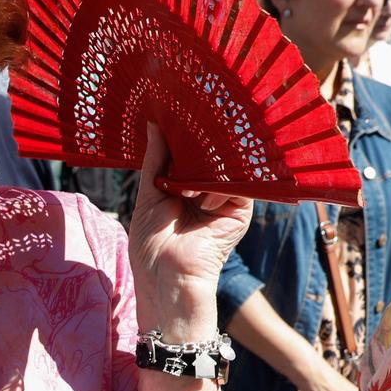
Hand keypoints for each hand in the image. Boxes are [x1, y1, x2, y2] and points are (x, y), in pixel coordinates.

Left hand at [125, 123, 250, 336]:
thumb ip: (156, 160)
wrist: (166, 281)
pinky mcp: (240, 211)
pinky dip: (219, 185)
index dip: (185, 133)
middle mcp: (208, 189)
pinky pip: (240, 183)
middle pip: (211, 154)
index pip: (191, 151)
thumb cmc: (151, 247)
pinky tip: (200, 196)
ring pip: (226, 165)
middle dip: (200, 141)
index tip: (177, 109)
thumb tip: (154, 124)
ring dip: (206, 166)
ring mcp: (226, 199)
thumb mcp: (149, 195)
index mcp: (186, 185)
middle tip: (190, 123)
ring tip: (186, 179)